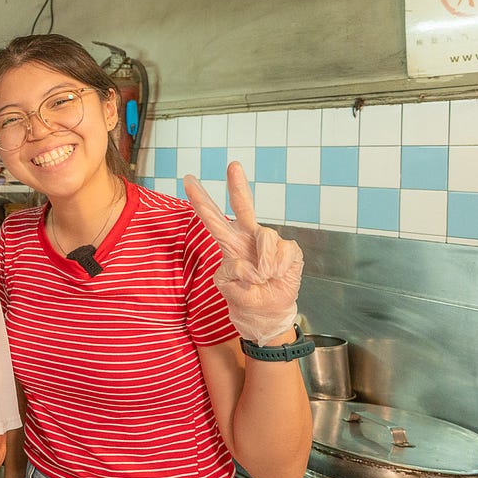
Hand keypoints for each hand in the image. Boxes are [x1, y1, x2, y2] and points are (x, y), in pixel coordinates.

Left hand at [184, 162, 302, 343]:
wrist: (268, 312)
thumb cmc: (245, 296)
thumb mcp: (228, 287)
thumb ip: (234, 273)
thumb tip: (252, 263)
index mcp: (229, 243)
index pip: (213, 219)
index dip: (201, 201)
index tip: (188, 179)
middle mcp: (248, 236)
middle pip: (244, 207)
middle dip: (238, 185)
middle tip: (233, 165)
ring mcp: (270, 241)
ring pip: (265, 238)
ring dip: (263, 265)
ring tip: (264, 278)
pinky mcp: (290, 249)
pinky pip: (283, 252)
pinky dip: (278, 268)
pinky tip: (277, 275)